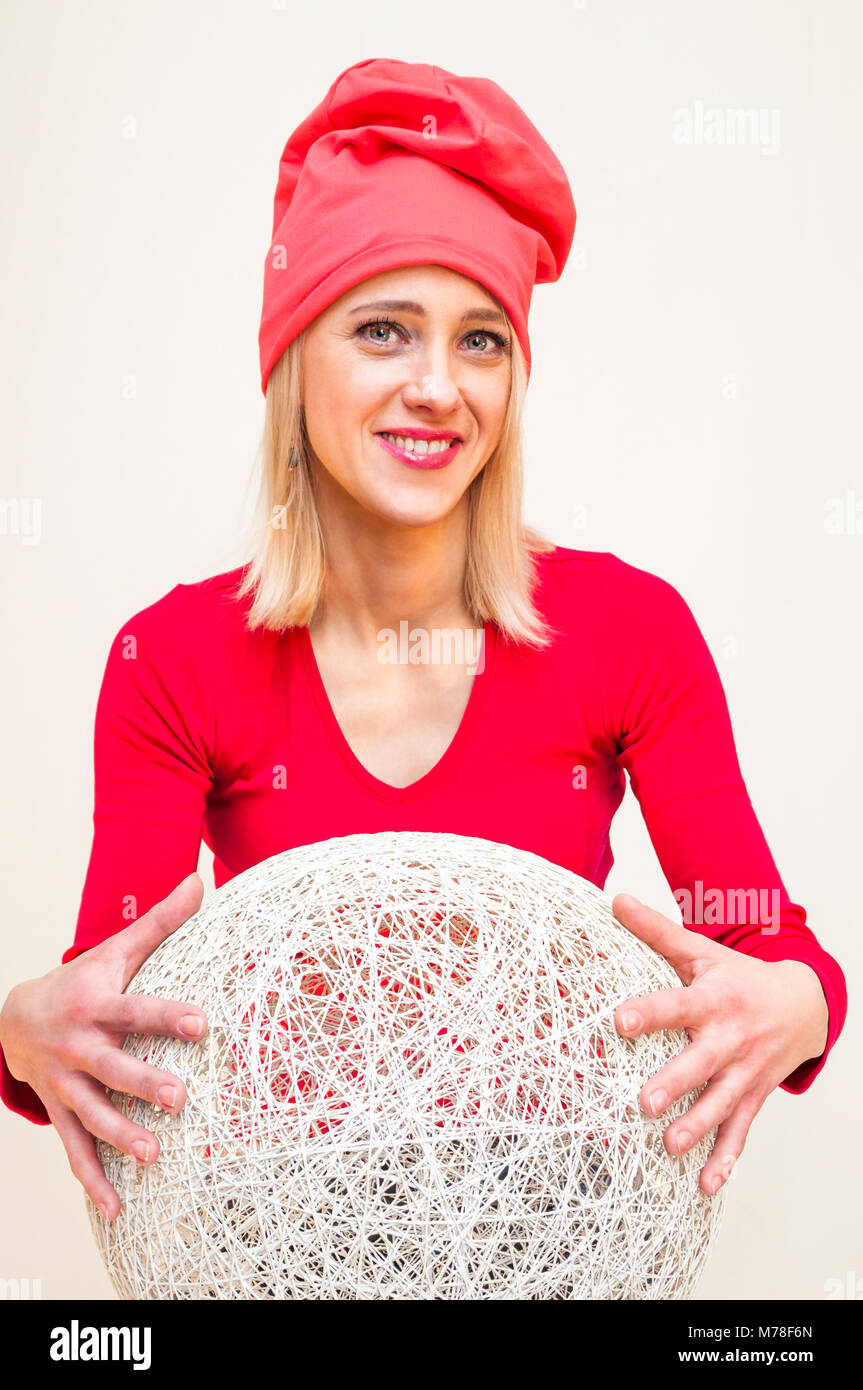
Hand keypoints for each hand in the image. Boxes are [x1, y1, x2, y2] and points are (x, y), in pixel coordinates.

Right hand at [0, 873, 207, 1220]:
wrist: (14, 1017)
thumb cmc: (83, 980)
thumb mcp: (115, 951)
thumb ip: (161, 923)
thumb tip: (202, 879)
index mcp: (96, 1005)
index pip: (137, 1010)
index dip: (168, 1017)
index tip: (203, 1023)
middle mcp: (78, 1047)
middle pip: (112, 1068)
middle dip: (142, 1084)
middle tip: (178, 1099)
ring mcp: (66, 1084)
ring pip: (91, 1114)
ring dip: (119, 1137)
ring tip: (152, 1157)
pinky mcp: (61, 1112)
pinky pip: (75, 1151)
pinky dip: (93, 1181)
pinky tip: (118, 1209)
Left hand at [610, 893, 828, 1196]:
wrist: (802, 1004)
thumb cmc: (738, 976)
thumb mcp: (701, 952)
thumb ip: (656, 931)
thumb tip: (615, 899)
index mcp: (713, 999)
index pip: (676, 1005)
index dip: (648, 1013)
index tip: (619, 1021)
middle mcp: (730, 1037)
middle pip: (700, 1063)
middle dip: (675, 1084)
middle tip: (645, 1103)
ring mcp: (745, 1071)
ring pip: (721, 1103)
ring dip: (698, 1127)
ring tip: (670, 1147)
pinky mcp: (753, 1095)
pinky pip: (740, 1131)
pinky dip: (725, 1159)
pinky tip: (706, 1186)